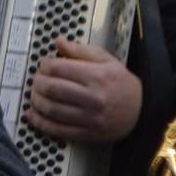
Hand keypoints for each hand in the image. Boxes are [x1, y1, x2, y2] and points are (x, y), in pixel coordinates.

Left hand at [25, 39, 141, 144]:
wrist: (143, 112)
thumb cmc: (122, 85)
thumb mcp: (107, 61)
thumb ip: (81, 51)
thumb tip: (59, 42)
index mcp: (98, 76)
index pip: (58, 68)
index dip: (45, 65)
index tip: (44, 65)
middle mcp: (94, 97)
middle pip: (51, 88)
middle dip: (37, 82)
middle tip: (37, 80)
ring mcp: (90, 118)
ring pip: (51, 109)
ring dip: (36, 101)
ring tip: (36, 95)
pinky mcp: (87, 134)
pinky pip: (56, 130)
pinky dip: (39, 122)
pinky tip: (32, 114)